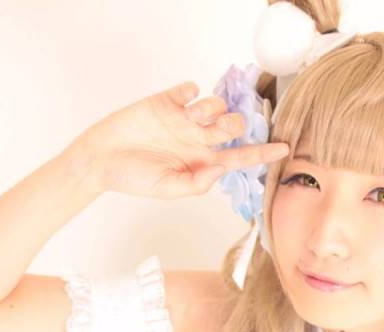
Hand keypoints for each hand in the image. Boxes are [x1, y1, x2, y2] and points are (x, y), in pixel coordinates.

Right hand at [73, 80, 288, 198]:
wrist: (99, 160)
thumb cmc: (133, 178)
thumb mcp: (168, 189)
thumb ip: (197, 183)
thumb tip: (221, 169)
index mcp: (202, 161)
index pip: (239, 157)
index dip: (262, 152)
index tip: (284, 148)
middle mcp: (197, 139)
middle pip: (231, 127)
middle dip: (234, 125)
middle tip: (221, 128)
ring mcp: (183, 119)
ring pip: (214, 106)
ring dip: (212, 109)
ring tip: (193, 118)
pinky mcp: (166, 102)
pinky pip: (188, 90)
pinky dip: (190, 92)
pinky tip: (181, 100)